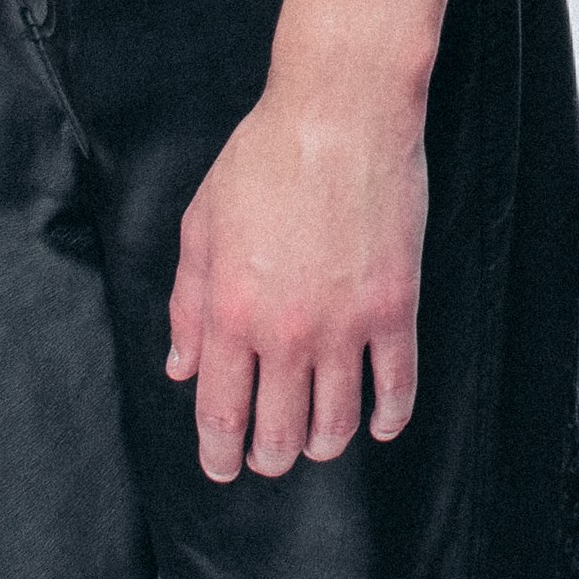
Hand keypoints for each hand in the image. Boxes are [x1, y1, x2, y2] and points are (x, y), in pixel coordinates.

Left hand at [165, 35, 428, 482]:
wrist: (340, 112)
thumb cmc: (265, 157)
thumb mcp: (202, 224)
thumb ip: (187, 302)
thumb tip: (180, 365)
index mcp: (231, 313)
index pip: (222, 415)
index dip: (221, 454)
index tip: (224, 466)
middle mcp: (286, 332)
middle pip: (280, 434)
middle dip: (271, 456)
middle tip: (272, 453)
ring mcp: (345, 324)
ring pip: (337, 424)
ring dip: (324, 444)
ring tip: (320, 438)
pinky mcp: (395, 306)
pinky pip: (397, 387)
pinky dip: (388, 417)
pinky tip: (379, 422)